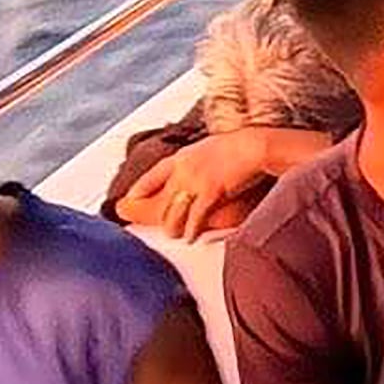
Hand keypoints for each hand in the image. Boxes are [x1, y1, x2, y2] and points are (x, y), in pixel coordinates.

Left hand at [122, 129, 279, 239]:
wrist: (254, 146)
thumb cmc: (238, 147)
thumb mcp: (208, 147)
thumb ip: (195, 159)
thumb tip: (193, 166)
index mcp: (182, 156)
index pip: (151, 175)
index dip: (139, 190)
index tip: (129, 200)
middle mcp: (183, 168)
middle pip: (161, 199)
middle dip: (158, 217)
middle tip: (157, 228)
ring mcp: (195, 180)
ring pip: (174, 212)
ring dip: (173, 228)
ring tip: (175, 235)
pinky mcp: (210, 192)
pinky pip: (194, 218)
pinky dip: (191, 230)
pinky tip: (190, 238)